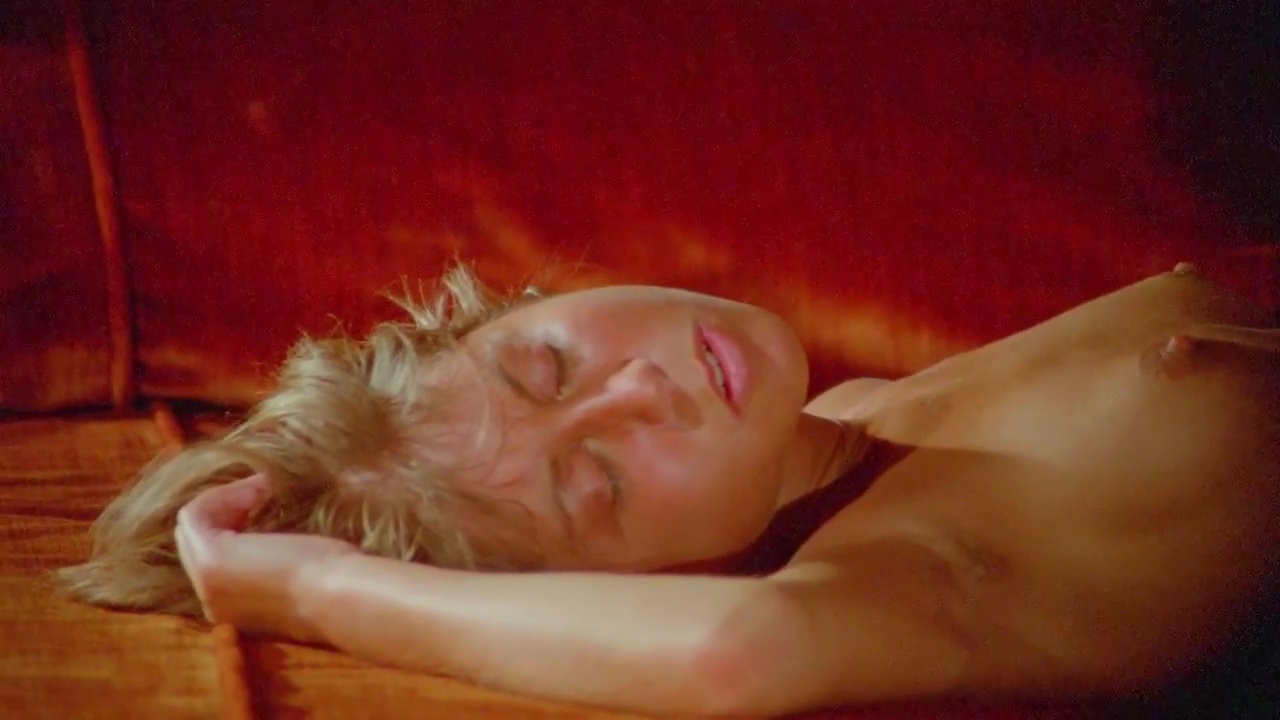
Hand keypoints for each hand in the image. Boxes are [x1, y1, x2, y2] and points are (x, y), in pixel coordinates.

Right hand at [174, 473, 357, 642]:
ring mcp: (206, 585)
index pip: (213, 561)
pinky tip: (257, 488)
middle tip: (260, 492)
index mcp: (235, 612)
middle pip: (196, 545)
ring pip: (192, 530)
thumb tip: (272, 537)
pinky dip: (222, 495)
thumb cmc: (337, 583)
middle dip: (224, 512)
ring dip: (224, 500)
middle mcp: (213, 605)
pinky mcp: (209, 560)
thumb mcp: (299, 573)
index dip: (234, 526)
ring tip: (261, 487)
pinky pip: (195, 516)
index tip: (266, 506)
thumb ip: (274, 565)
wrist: (341, 598)